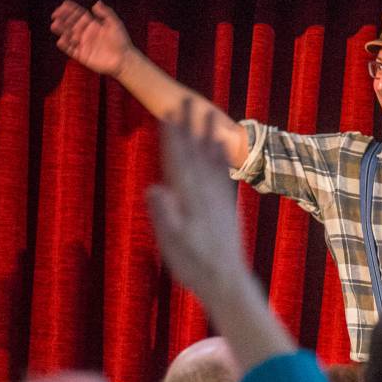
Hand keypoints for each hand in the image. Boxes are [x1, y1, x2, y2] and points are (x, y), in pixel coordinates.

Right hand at [49, 0, 135, 77]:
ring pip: (69, 36)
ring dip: (61, 30)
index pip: (79, 15)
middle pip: (71, 24)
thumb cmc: (121, 41)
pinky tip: (60, 40)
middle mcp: (86, 34)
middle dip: (63, 19)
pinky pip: (71, 50)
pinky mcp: (82, 56)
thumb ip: (106, 13)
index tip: (64, 4)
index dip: (71, 10)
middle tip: (55, 14)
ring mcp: (83, 45)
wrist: (124, 60)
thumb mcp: (115, 24)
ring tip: (54, 25)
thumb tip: (96, 3)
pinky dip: (65, 46)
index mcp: (93, 25)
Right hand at [147, 99, 256, 303]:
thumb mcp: (173, 243)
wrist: (227, 282)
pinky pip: (224, 175)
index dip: (174, 137)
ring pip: (212, 159)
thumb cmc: (195, 266)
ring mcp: (219, 199)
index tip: (169, 112)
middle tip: (189, 99)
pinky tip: (221, 147)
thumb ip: (164, 215)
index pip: (179, 160)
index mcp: (189, 199)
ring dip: (208, 135)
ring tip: (209, 113)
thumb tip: (154, 188)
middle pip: (196, 153)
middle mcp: (206, 193)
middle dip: (191, 126)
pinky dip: (222, 158)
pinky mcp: (227, 208)